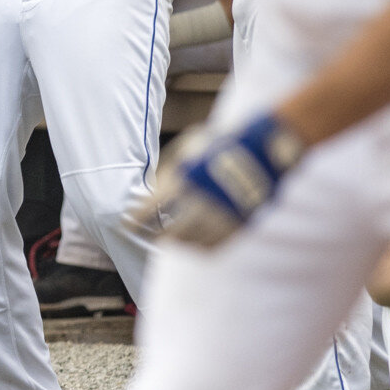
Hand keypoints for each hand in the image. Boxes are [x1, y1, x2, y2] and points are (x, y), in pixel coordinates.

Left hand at [132, 112, 305, 247]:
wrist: (262, 149)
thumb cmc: (219, 143)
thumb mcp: (188, 147)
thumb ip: (169, 168)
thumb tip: (154, 187)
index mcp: (182, 181)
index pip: (149, 210)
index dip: (135, 220)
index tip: (126, 224)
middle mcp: (198, 203)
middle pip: (167, 234)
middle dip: (154, 236)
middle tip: (148, 235)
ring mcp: (219, 217)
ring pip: (189, 242)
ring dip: (176, 241)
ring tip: (170, 238)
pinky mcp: (236, 226)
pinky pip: (211, 245)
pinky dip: (198, 246)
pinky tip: (193, 241)